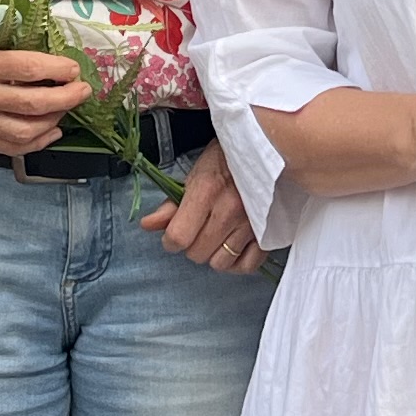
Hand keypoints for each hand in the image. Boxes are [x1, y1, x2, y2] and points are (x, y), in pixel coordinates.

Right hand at [0, 18, 87, 158]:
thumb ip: (4, 32)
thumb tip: (45, 36)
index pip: (29, 68)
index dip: (59, 69)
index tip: (74, 68)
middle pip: (34, 104)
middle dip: (67, 97)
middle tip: (83, 89)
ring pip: (26, 131)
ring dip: (55, 120)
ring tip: (68, 107)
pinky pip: (11, 147)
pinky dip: (37, 142)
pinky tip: (51, 130)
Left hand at [143, 136, 266, 272]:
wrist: (268, 149)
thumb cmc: (228, 160)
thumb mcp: (195, 174)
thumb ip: (171, 204)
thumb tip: (148, 225)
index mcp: (207, 191)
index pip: (178, 236)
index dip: (170, 240)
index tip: (173, 235)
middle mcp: (229, 210)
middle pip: (197, 253)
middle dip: (191, 246)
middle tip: (197, 231)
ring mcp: (251, 224)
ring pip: (221, 263)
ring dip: (214, 254)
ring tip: (216, 238)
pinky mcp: (268, 233)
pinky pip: (248, 265)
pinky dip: (237, 263)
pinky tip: (233, 249)